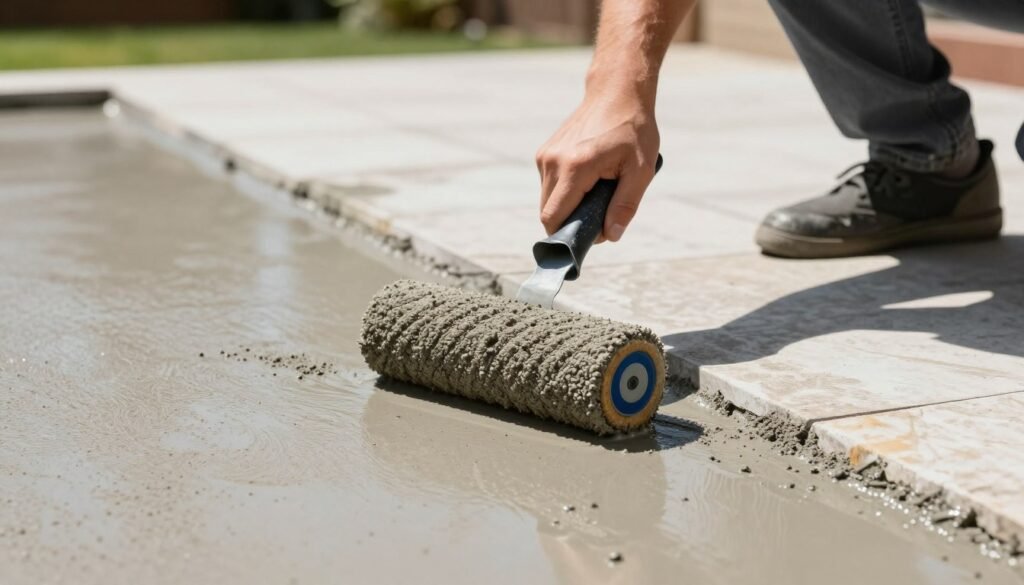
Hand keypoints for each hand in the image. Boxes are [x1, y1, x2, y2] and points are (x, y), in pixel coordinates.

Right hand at [535, 93, 659, 242]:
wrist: (616, 93)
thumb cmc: (633, 130)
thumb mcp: (640, 170)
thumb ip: (625, 205)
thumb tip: (611, 236)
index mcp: (576, 167)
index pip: (553, 216)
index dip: (566, 235)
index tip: (586, 238)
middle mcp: (553, 161)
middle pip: (547, 212)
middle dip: (569, 222)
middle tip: (599, 215)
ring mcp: (545, 155)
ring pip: (547, 200)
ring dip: (567, 206)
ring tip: (595, 191)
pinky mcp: (544, 152)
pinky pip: (548, 185)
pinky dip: (564, 191)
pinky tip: (586, 177)